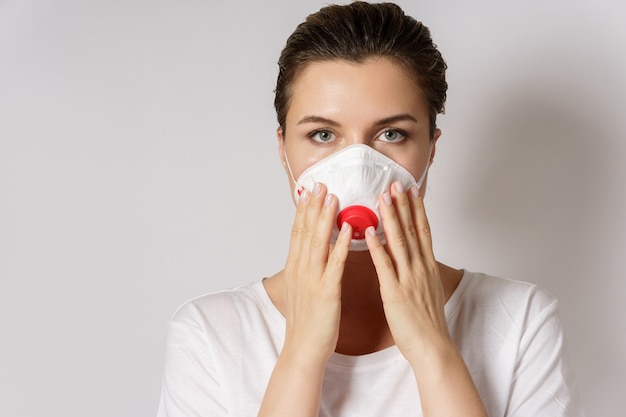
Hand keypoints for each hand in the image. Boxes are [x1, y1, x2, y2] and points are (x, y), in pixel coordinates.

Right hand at [282, 182, 351, 364]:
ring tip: (333, 197)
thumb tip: (310, 251)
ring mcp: (312, 280)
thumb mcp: (302, 289)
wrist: (303, 349)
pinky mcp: (326, 292)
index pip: (298, 232)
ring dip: (325, 218)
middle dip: (314, 206)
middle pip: (306, 231)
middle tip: (320, 184)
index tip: (309, 191)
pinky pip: (335, 264)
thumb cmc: (307, 321)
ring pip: (318, 242)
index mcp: (296, 268)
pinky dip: (341, 245)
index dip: (304, 210)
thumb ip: (306, 268)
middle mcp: (301, 269)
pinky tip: (348, 229)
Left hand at [365, 182, 451, 360]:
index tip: (411, 189)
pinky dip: (377, 247)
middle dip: (403, 204)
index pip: (423, 230)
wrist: (432, 346)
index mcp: (427, 266)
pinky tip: (369, 231)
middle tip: (396, 182)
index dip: (417, 208)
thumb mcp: (427, 288)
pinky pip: (385, 265)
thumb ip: (420, 269)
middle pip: (412, 230)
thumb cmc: (428, 322)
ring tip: (382, 197)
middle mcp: (420, 268)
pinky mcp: (395, 292)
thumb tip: (415, 256)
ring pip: (399, 242)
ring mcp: (408, 278)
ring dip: (391, 217)